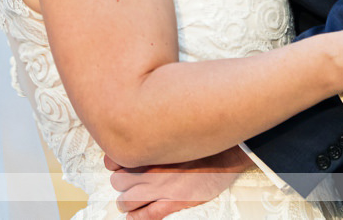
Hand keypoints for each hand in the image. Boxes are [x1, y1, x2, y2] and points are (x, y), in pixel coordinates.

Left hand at [105, 146, 251, 218]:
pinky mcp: (174, 201)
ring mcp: (162, 186)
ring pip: (126, 200)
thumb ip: (154, 135)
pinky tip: (134, 216)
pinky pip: (146, 216)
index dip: (114, 163)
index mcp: (150, 148)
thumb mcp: (175, 130)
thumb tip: (136, 135)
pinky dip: (136, 218)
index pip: (115, 159)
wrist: (228, 151)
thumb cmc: (203, 139)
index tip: (117, 164)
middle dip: (120, 182)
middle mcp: (152, 167)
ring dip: (125, 201)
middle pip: (118, 180)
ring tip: (128, 201)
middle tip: (126, 182)